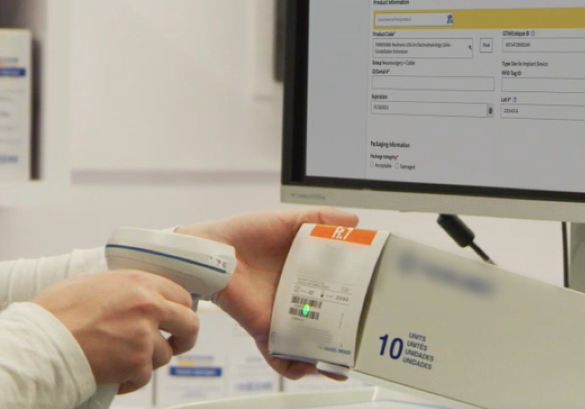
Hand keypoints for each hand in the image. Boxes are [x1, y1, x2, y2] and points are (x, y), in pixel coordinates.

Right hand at [32, 270, 198, 393]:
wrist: (42, 340)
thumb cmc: (56, 312)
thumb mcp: (91, 283)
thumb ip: (120, 288)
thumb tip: (130, 295)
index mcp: (139, 282)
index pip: (180, 295)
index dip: (179, 310)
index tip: (175, 320)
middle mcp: (148, 306)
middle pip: (189, 324)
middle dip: (184, 337)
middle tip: (175, 343)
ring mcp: (144, 336)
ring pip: (164, 354)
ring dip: (147, 360)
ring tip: (121, 358)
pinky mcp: (137, 363)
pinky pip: (144, 377)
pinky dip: (130, 379)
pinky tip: (113, 372)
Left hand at [175, 207, 359, 379]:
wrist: (209, 249)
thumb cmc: (241, 234)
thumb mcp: (286, 221)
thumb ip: (320, 218)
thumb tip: (355, 222)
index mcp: (304, 273)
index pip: (337, 290)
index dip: (356, 299)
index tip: (375, 303)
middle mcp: (294, 297)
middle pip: (327, 321)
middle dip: (347, 335)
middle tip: (364, 339)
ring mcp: (280, 315)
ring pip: (308, 343)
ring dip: (327, 357)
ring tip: (343, 361)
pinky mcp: (263, 329)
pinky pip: (280, 356)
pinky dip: (295, 366)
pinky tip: (311, 366)